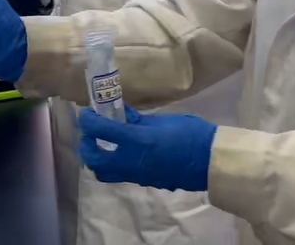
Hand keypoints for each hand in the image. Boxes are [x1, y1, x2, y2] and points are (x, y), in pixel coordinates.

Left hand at [79, 105, 216, 191]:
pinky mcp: (144, 181)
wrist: (210, 160)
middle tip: (91, 131)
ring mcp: (137, 175)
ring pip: (103, 173)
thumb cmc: (190, 133)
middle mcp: (131, 161)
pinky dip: (113, 164)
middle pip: (94, 159)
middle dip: (87, 145)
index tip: (85, 113)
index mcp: (138, 141)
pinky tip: (123, 153)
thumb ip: (138, 120)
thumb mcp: (163, 121)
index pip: (101, 130)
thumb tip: (121, 114)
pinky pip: (119, 175)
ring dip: (97, 159)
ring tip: (103, 145)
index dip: (88, 120)